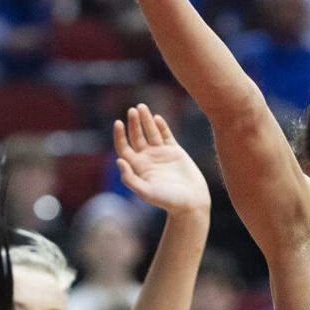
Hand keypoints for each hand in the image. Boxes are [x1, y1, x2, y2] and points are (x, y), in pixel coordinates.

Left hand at [114, 104, 210, 220]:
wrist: (191, 202)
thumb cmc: (168, 201)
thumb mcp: (146, 192)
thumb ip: (130, 179)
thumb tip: (118, 160)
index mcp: (138, 167)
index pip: (124, 147)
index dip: (120, 135)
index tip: (118, 123)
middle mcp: (148, 159)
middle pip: (136, 136)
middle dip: (133, 123)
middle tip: (132, 110)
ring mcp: (161, 154)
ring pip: (151, 132)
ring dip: (146, 120)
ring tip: (141, 107)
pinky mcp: (175, 151)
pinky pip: (166, 135)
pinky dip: (162, 126)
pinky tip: (157, 118)